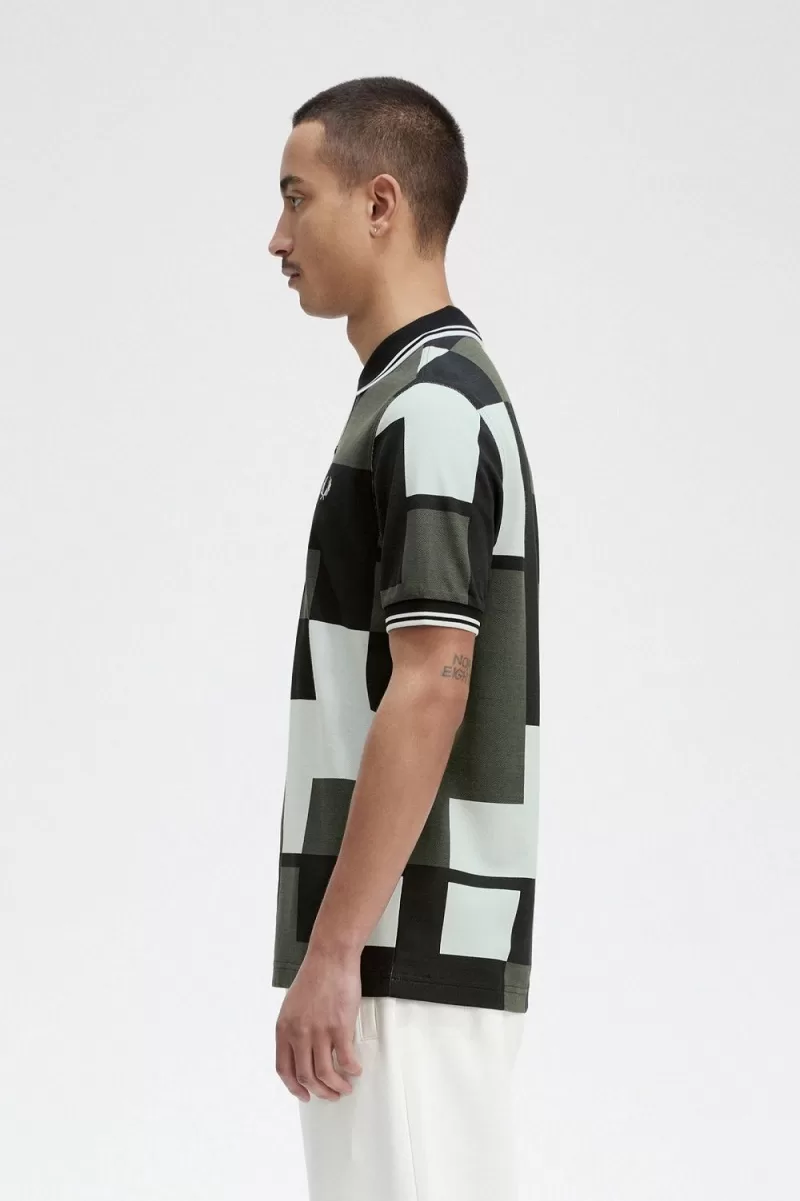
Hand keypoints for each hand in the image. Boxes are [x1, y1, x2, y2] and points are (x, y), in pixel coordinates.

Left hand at [275, 943, 364, 1101]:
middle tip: (330, 1095)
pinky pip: (346, 1059)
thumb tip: (302, 1051)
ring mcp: (319, 1031)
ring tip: (345, 1087)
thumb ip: (294, 1029)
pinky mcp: (339, 1027)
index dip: (294, 1087)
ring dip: (336, 1087)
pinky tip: (355, 1069)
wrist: (330, 957)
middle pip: (306, 1076)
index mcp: (284, 1029)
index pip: (284, 1069)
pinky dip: (351, 1070)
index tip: (304, 1094)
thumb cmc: (314, 977)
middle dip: (320, 1092)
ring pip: (325, 1074)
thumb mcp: (292, 1006)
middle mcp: (298, 1034)